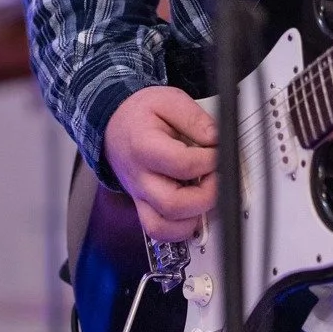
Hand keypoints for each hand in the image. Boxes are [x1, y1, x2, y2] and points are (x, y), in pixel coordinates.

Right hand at [103, 85, 216, 241]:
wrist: (113, 125)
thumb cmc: (140, 115)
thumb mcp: (169, 101)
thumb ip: (195, 119)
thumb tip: (217, 139)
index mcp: (144, 147)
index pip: (182, 164)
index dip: (210, 161)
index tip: (219, 152)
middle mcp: (140, 178)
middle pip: (173, 205)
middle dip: (207, 195)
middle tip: (218, 178)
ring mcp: (140, 196)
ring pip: (163, 227)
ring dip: (193, 218)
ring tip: (206, 196)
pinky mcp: (144, 205)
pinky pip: (159, 231)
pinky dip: (180, 229)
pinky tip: (195, 211)